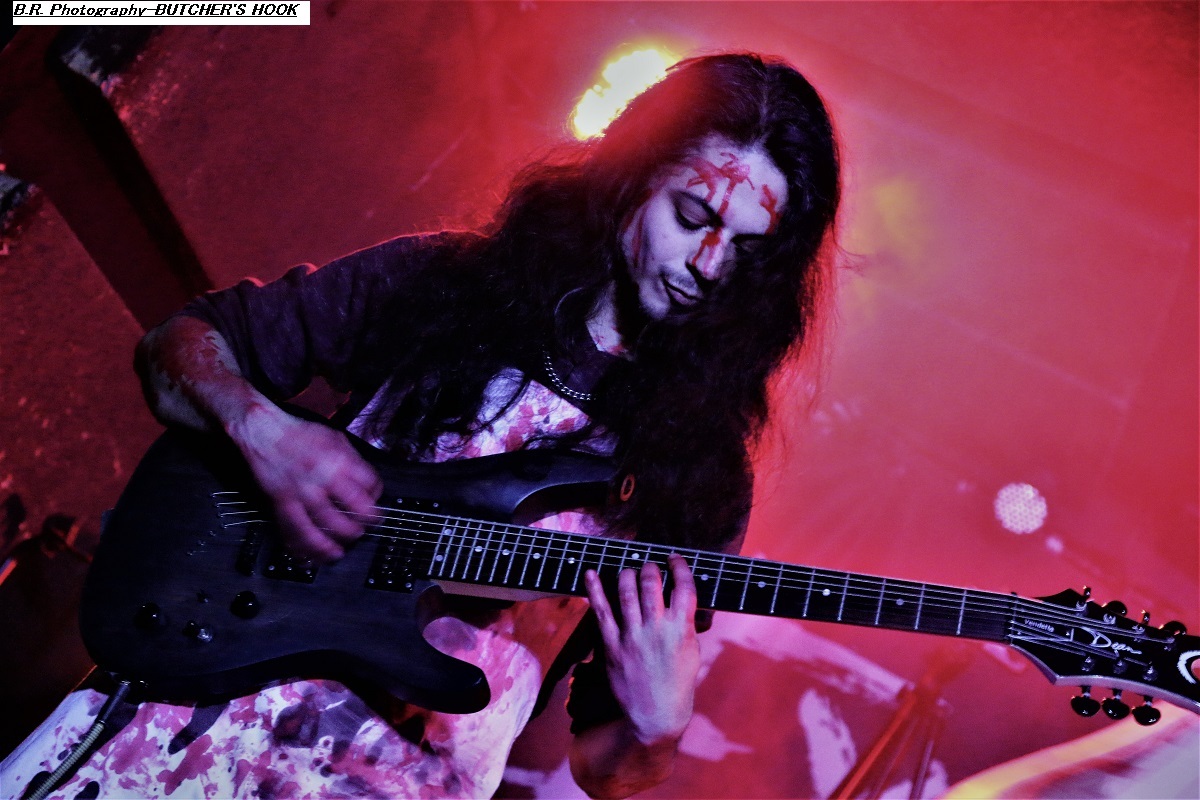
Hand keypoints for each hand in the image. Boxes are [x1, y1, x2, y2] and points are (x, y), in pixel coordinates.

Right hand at [231, 403, 381, 561]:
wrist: (264, 432)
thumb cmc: (300, 434)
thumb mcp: (336, 439)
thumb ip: (354, 461)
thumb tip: (369, 484)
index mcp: (339, 460)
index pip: (369, 484)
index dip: (376, 496)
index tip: (376, 504)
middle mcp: (323, 477)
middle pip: (352, 509)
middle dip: (362, 524)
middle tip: (363, 529)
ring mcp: (302, 491)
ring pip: (324, 525)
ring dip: (336, 541)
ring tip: (341, 550)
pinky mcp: (282, 501)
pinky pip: (295, 529)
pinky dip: (304, 546)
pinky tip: (311, 556)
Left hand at [585, 554, 699, 745]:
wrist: (655, 715)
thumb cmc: (678, 683)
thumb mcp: (693, 651)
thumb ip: (688, 624)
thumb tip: (686, 600)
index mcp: (682, 630)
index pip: (684, 587)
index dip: (679, 567)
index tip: (674, 559)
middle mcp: (657, 629)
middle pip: (652, 584)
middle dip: (650, 567)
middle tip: (650, 565)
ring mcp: (633, 637)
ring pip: (627, 592)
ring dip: (627, 574)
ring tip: (629, 570)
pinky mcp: (613, 646)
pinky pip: (601, 612)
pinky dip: (595, 590)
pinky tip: (590, 574)